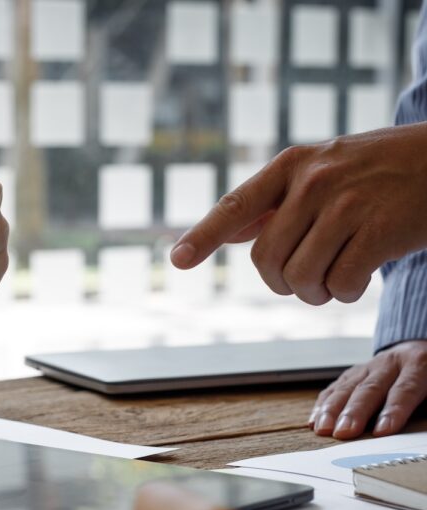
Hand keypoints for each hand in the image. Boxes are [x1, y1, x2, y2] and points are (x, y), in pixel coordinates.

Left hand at [170, 124, 426, 304]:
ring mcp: (347, 204)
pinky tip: (359, 277)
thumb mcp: (320, 171)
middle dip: (283, 283)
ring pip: (301, 278)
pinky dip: (345, 292)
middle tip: (308, 277)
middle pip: (267, 261)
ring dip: (315, 293)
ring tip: (334, 277)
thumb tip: (229, 231)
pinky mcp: (380, 228)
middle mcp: (314, 181)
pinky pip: (340, 285)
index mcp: (291, 167)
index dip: (203, 235)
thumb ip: (274, 203)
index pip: (235, 206)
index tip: (177, 260)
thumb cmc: (373, 173)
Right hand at [309, 341, 426, 438]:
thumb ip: (425, 399)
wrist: (418, 349)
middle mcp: (389, 364)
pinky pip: (334, 388)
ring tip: (323, 429)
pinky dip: (322, 405)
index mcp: (418, 365)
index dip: (393, 411)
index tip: (382, 432)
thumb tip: (415, 424)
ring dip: (331, 410)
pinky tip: (314, 420)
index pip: (405, 390)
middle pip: (369, 389)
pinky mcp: (351, 374)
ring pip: (346, 388)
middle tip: (344, 433)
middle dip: (354, 412)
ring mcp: (367, 367)